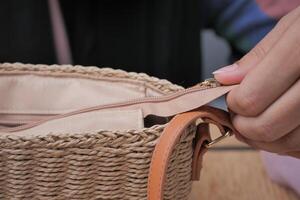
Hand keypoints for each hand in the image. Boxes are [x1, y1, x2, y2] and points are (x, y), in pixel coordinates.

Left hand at [213, 6, 299, 157]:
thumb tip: (222, 79)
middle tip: (237, 113)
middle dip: (242, 124)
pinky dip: (283, 142)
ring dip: (259, 138)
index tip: (229, 97)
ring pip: (284, 143)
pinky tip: (280, 125)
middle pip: (265, 125)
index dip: (233, 102)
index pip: (251, 97)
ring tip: (254, 119)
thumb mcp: (291, 28)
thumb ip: (256, 58)